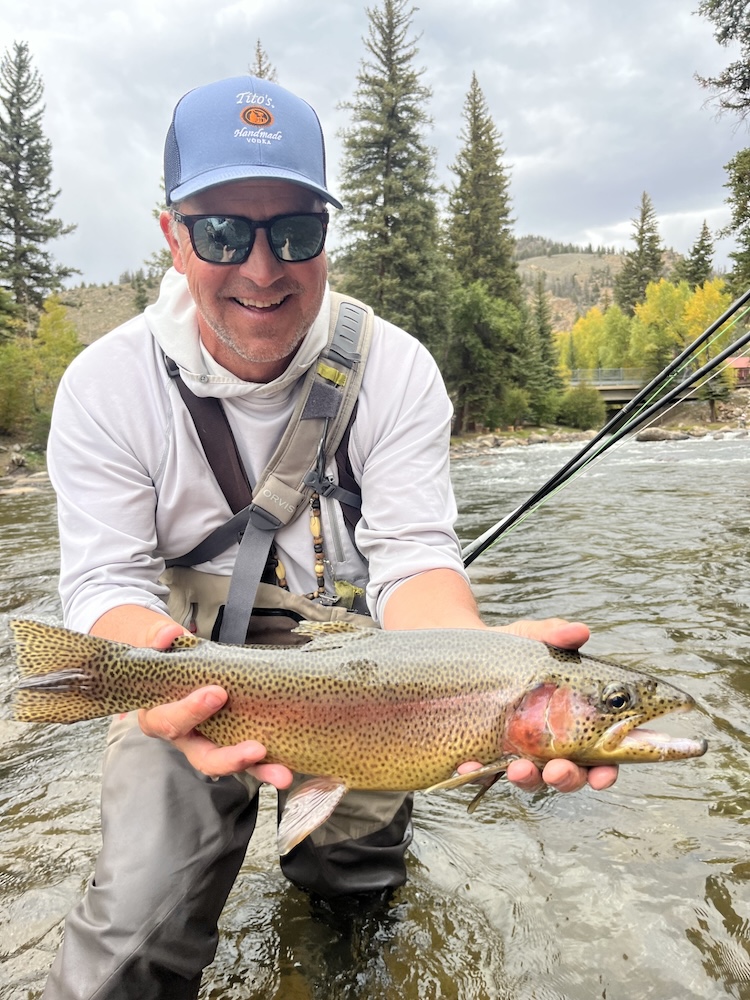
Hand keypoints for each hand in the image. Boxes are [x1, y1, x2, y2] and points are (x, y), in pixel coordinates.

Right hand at [126, 614, 292, 787]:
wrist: (170, 654)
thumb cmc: (161, 651)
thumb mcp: (152, 638)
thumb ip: (157, 636)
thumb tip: (169, 636)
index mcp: (158, 715)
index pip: (170, 721)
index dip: (191, 711)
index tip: (217, 693)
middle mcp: (185, 736)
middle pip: (204, 757)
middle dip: (230, 758)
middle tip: (256, 749)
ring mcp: (210, 740)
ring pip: (231, 761)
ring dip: (259, 769)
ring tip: (283, 775)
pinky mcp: (232, 736)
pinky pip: (249, 753)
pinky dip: (268, 761)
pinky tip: (289, 764)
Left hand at [459, 616, 617, 792]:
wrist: (465, 650)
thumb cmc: (514, 649)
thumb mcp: (534, 637)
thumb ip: (556, 636)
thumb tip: (579, 631)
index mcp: (574, 726)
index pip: (598, 758)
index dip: (604, 772)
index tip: (602, 775)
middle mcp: (549, 748)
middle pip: (567, 776)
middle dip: (565, 778)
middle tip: (557, 770)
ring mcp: (517, 754)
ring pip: (529, 780)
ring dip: (527, 779)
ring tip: (518, 768)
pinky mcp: (484, 755)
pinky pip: (481, 773)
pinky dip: (476, 774)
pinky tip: (468, 766)